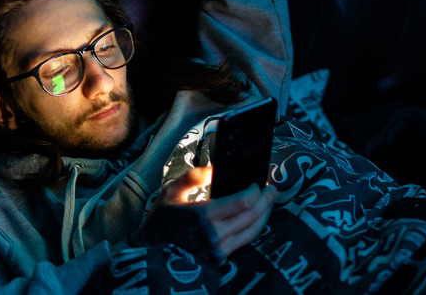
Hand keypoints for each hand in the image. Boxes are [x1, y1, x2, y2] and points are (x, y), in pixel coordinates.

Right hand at [142, 167, 276, 265]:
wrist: (153, 252)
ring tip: (268, 202)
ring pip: (252, 231)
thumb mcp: (171, 191)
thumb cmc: (161, 219)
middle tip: (272, 189)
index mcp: (203, 216)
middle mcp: (215, 235)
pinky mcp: (220, 258)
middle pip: (252, 216)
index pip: (243, 203)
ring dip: (264, 215)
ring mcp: (219, 250)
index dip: (256, 191)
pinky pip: (244, 241)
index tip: (258, 182)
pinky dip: (253, 227)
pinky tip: (255, 218)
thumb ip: (194, 177)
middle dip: (266, 201)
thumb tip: (216, 168)